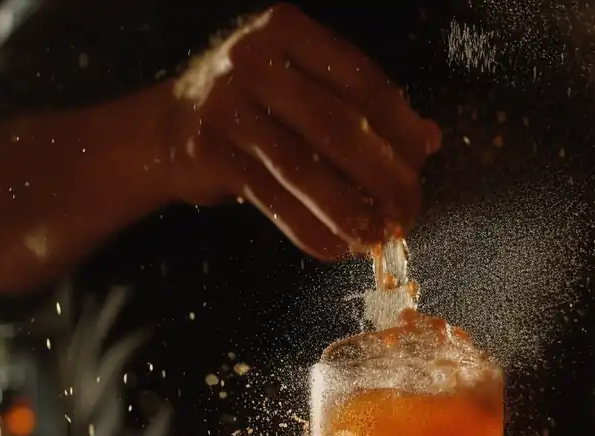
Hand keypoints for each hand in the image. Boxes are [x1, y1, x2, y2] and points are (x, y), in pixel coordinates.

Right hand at [164, 3, 441, 259]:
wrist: (167, 127)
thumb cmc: (253, 104)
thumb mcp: (303, 86)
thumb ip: (360, 105)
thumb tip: (428, 140)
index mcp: (286, 30)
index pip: (359, 79)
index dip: (399, 124)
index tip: (422, 161)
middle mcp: (252, 59)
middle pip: (336, 124)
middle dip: (380, 174)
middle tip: (407, 208)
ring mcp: (225, 106)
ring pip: (303, 167)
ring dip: (348, 209)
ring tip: (376, 236)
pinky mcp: (209, 154)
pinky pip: (272, 200)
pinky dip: (308, 228)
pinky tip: (334, 247)